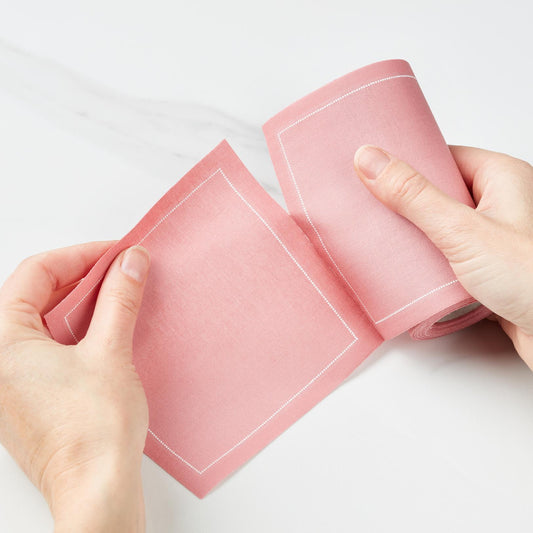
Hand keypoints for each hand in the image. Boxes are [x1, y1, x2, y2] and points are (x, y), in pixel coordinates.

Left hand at [0, 242, 150, 531]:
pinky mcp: (30, 396)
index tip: (115, 253)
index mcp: (3, 343)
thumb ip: (119, 299)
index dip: (80, 255)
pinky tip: (106, 327)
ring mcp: (12, 380)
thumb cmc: (94, 430)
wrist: (96, 491)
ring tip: (118, 294)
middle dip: (81, 276)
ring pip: (43, 320)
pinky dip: (76, 328)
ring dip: (81, 301)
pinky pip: (48, 345)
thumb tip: (131, 262)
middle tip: (120, 269)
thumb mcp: (110, 352)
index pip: (35, 274)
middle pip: (35, 294)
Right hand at [353, 144, 532, 369]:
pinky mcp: (490, 269)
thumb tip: (372, 162)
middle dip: (407, 207)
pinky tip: (411, 272)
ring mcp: (496, 239)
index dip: (408, 164)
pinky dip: (430, 265)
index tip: (374, 171)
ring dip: (418, 240)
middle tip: (373, 211)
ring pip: (443, 229)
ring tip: (386, 243)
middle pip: (440, 195)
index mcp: (502, 178)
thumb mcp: (461, 231)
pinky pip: (450, 257)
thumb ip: (414, 197)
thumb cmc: (532, 279)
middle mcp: (501, 205)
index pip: (444, 158)